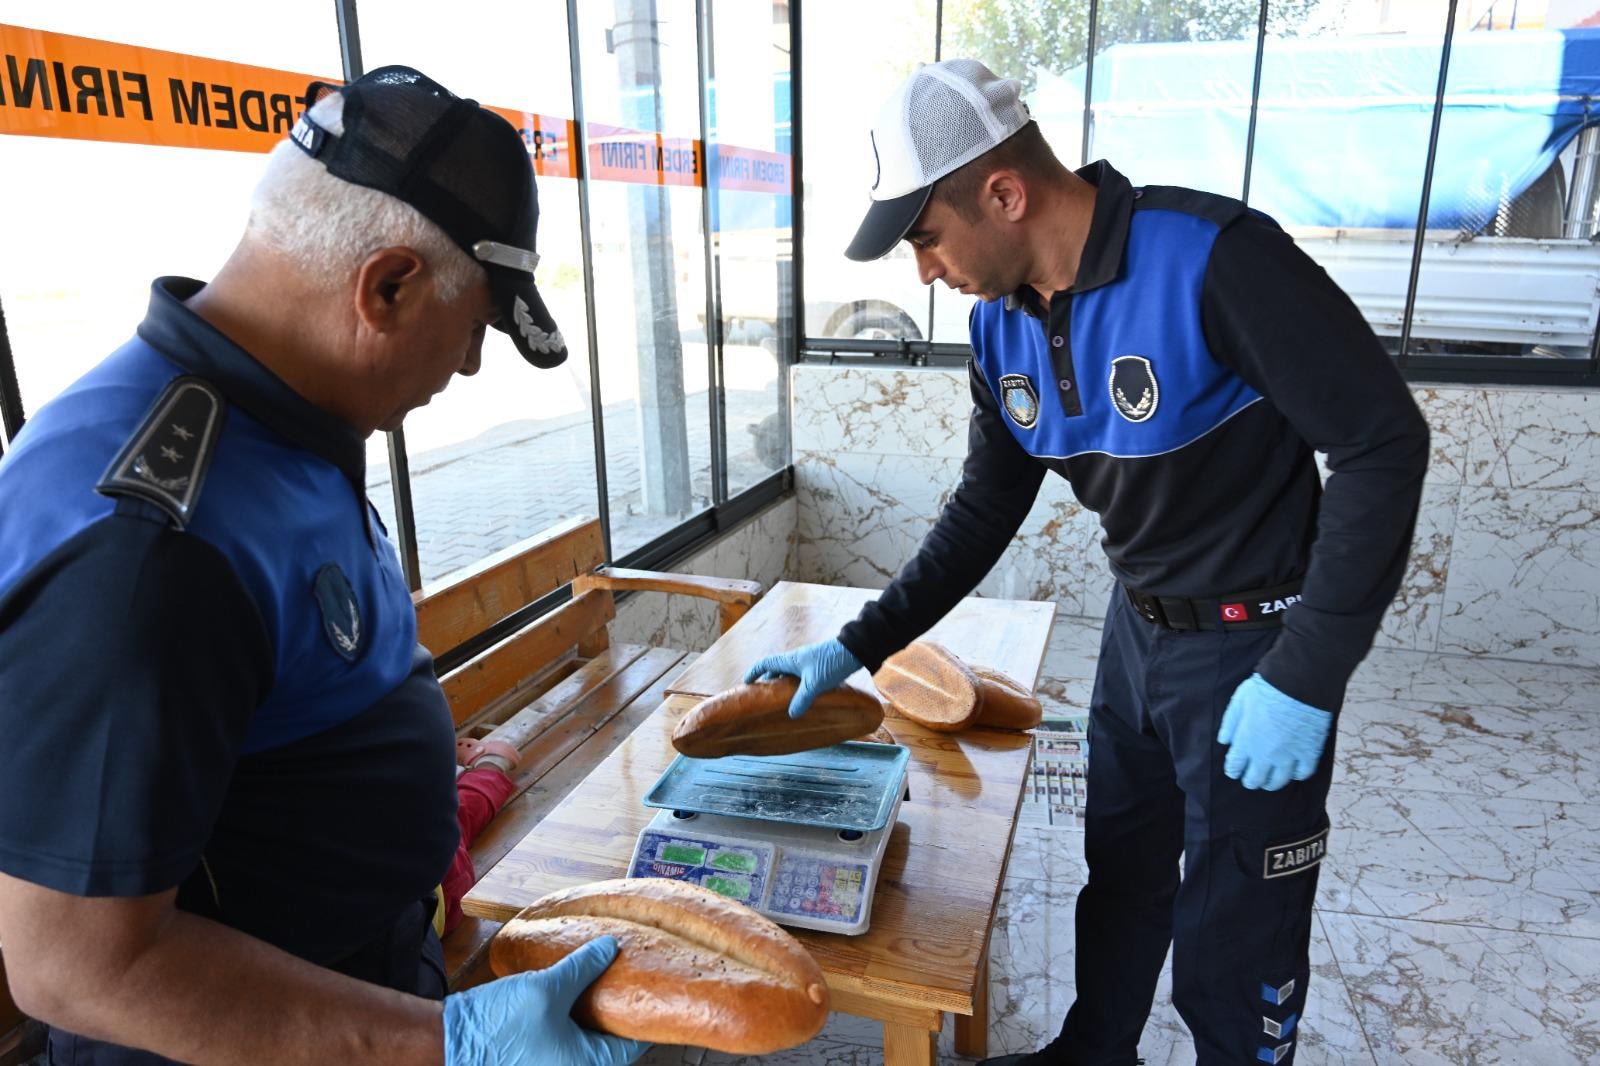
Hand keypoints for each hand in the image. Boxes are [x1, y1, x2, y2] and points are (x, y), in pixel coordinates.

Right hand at [443, 935, 647, 1065]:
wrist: (449, 1042)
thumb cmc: (498, 1026)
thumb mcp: (548, 988)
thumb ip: (583, 968)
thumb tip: (611, 948)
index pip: (632, 1044)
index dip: (645, 1014)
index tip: (652, 990)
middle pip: (610, 1044)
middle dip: (617, 1012)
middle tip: (625, 979)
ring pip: (587, 1043)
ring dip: (592, 1015)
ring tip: (598, 982)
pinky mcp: (538, 1061)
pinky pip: (567, 1044)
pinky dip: (572, 1021)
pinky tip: (570, 995)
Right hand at [743, 638, 862, 718]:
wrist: (854, 650)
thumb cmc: (831, 662)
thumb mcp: (815, 683)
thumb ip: (802, 699)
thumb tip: (791, 714)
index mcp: (790, 660)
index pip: (765, 663)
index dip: (754, 672)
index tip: (746, 683)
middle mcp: (796, 660)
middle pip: (776, 670)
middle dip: (768, 682)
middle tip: (763, 697)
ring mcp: (807, 663)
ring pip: (789, 675)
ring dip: (783, 686)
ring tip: (781, 702)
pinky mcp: (818, 668)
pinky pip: (801, 678)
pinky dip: (796, 688)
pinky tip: (802, 699)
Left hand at [1217, 674, 1332, 790]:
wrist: (1298, 683)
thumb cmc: (1266, 688)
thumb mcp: (1239, 701)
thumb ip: (1230, 723)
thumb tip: (1223, 741)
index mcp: (1246, 741)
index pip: (1235, 766)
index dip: (1233, 770)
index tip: (1234, 771)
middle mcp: (1266, 754)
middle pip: (1255, 779)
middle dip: (1250, 780)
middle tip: (1250, 780)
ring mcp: (1289, 755)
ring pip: (1278, 781)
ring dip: (1271, 783)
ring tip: (1269, 782)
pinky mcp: (1309, 753)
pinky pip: (1302, 773)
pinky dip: (1296, 775)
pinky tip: (1292, 772)